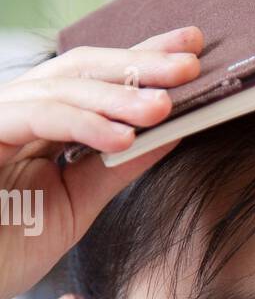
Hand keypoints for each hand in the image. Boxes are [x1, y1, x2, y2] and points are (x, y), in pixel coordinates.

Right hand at [0, 26, 202, 298]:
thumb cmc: (6, 248)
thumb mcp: (75, 204)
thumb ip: (115, 167)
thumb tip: (172, 131)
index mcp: (38, 120)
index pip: (95, 78)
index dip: (141, 59)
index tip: (193, 50)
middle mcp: (15, 108)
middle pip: (80, 68)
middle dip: (138, 63)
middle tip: (191, 64)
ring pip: (61, 87)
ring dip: (118, 96)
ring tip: (165, 106)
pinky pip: (36, 117)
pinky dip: (82, 123)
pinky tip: (123, 136)